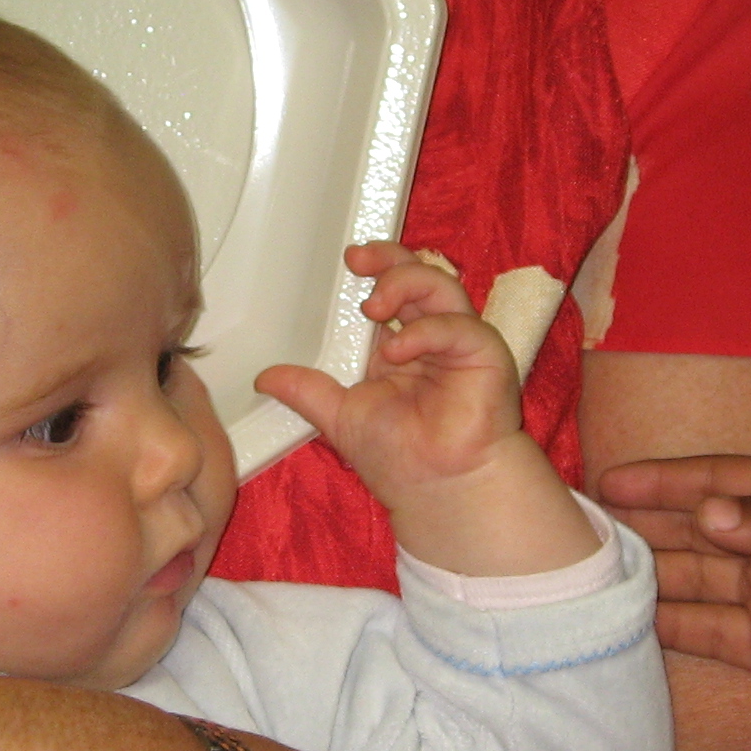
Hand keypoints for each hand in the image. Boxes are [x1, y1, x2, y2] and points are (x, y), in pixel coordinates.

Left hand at [255, 245, 593, 575]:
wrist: (438, 491)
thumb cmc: (402, 459)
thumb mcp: (341, 417)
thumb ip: (307, 391)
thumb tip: (265, 377)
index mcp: (399, 346)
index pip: (390, 290)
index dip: (373, 269)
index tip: (347, 262)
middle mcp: (431, 337)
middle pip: (417, 274)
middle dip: (388, 259)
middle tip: (357, 260)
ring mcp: (459, 343)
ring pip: (441, 286)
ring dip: (405, 283)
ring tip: (373, 305)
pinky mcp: (484, 355)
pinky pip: (457, 326)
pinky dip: (425, 331)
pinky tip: (397, 350)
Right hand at [596, 453, 750, 727]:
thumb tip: (707, 512)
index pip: (721, 483)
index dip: (666, 481)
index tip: (609, 482)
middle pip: (698, 533)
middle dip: (642, 528)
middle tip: (574, 532)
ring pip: (698, 584)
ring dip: (650, 579)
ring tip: (586, 580)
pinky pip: (715, 637)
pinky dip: (674, 632)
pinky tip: (630, 630)